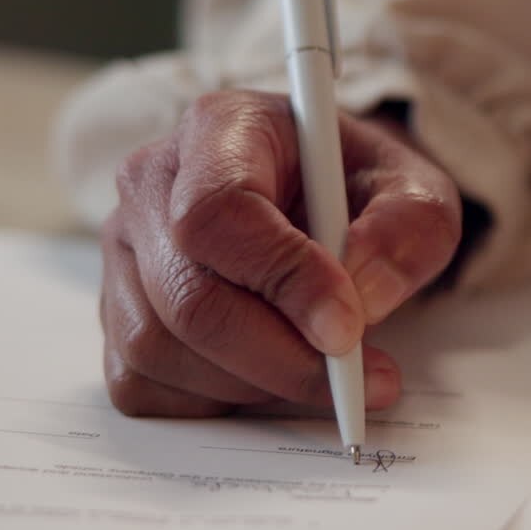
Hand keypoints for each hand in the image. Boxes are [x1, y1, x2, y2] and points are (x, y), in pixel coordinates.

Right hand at [100, 90, 461, 417]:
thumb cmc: (355, 187)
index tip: (347, 326)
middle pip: (187, 295)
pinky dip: (213, 400)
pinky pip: (142, 383)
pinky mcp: (116, 313)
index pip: (218, 210)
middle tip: (354, 377)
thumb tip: (364, 294)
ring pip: (159, 349)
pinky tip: (267, 374)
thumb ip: (409, 226)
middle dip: (279, 356)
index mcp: (219, 129)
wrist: (320, 198)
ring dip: (253, 384)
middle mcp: (151, 184)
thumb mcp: (414, 188)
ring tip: (321, 369)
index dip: (280, 279)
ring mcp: (124, 252)